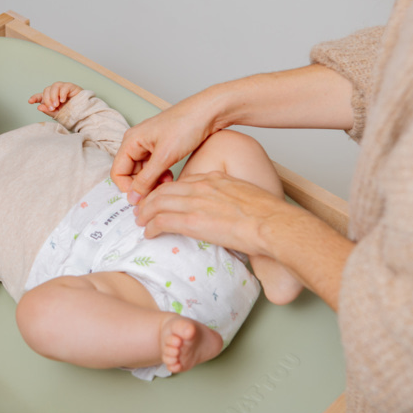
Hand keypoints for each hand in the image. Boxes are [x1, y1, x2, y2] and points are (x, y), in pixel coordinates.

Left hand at [28, 82, 82, 116]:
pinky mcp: (71, 87)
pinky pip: (64, 87)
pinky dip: (62, 93)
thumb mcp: (57, 114)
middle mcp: (55, 92)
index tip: (30, 101)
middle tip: (52, 108)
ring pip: (54, 86)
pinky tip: (63, 100)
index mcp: (51, 98)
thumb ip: (48, 111)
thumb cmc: (70, 113)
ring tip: (57, 105)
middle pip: (46, 90)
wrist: (83, 113)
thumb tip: (39, 107)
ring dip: (54, 96)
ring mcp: (63, 88)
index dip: (35, 98)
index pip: (41, 96)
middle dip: (47, 99)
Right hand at [111, 94, 218, 204]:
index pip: (117, 172)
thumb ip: (146, 179)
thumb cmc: (186, 125)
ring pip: (143, 172)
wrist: (209, 112)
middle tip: (158, 191)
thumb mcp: (164, 156)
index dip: (127, 187)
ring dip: (153, 182)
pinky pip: (154, 168)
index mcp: (131, 141)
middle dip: (142, 185)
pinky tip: (171, 177)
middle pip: (129, 173)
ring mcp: (149, 145)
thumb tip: (133, 198)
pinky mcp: (161, 148)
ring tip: (167, 182)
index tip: (142, 198)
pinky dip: (160, 175)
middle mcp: (137, 142)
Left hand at [134, 171, 296, 258]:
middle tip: (142, 209)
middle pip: (164, 191)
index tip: (162, 199)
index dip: (167, 191)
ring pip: (157, 204)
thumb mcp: (246, 196)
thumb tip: (228, 212)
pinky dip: (151, 227)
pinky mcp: (191, 221)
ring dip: (146, 214)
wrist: (272, 223)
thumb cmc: (267, 214)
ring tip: (140, 222)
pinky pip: (161, 221)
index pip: (182, 182)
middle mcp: (201, 187)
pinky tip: (148, 233)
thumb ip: (231, 199)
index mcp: (215, 179)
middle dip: (150, 200)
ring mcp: (195, 203)